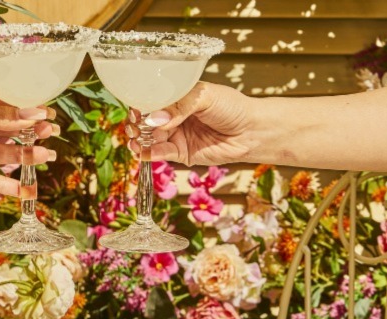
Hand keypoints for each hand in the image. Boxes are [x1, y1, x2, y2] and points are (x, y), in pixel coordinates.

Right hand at [127, 82, 255, 165]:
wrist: (252, 131)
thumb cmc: (232, 107)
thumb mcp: (204, 97)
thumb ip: (179, 106)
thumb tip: (155, 119)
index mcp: (176, 98)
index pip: (150, 100)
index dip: (140, 105)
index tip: (135, 110)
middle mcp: (173, 117)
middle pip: (145, 121)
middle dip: (136, 125)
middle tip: (134, 127)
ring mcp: (175, 135)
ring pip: (149, 139)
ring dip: (139, 140)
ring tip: (136, 141)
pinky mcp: (181, 153)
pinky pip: (161, 154)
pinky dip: (151, 153)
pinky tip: (146, 151)